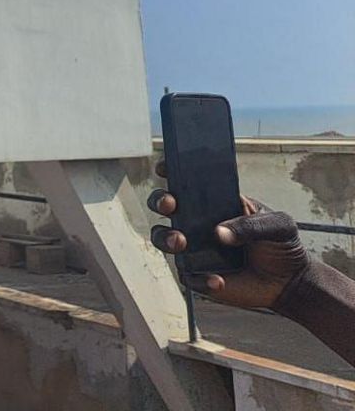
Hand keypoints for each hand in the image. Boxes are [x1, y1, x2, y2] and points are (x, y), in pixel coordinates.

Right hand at [148, 161, 308, 309]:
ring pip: (163, 238)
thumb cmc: (282, 246)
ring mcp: (195, 248)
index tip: (164, 168)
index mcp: (217, 204)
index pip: (189, 183)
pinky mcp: (198, 274)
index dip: (171, 172)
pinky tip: (218, 280)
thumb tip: (219, 232)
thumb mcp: (278, 225)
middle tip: (170, 204)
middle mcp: (199, 223)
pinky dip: (200, 278)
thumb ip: (251, 224)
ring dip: (166, 237)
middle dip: (160, 200)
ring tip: (181, 241)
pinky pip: (187, 275)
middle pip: (164, 206)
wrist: (289, 282)